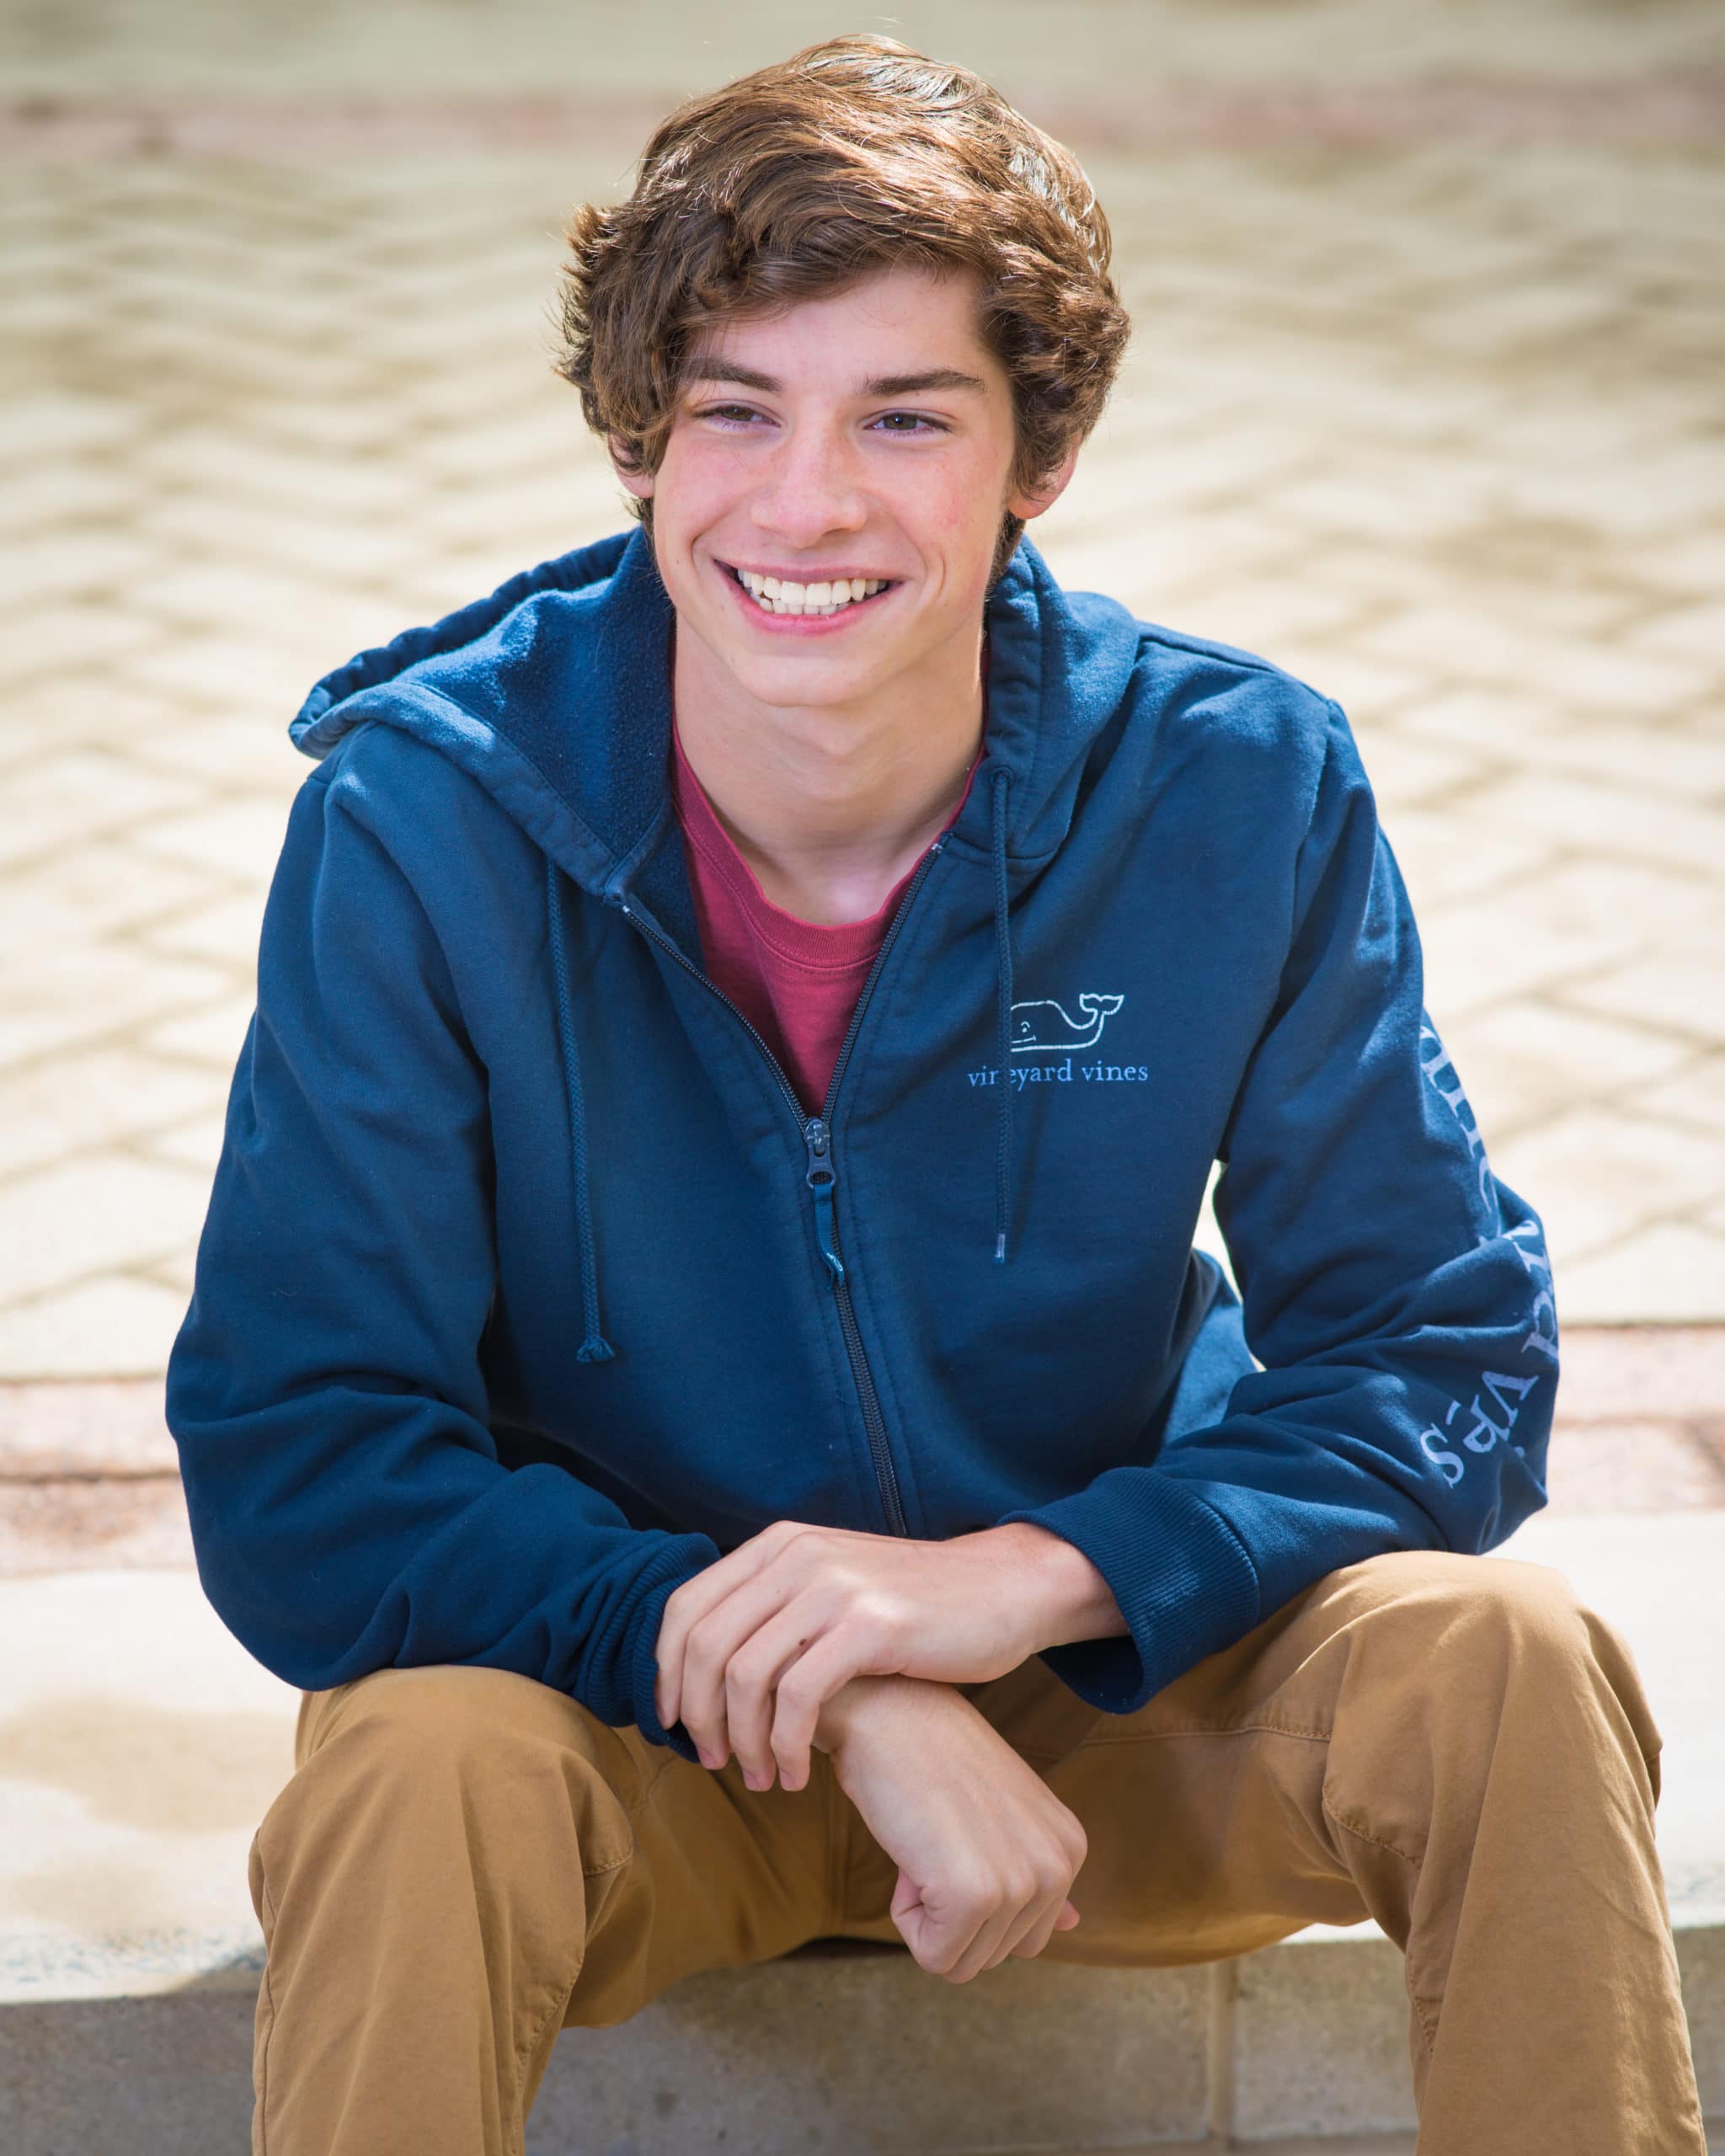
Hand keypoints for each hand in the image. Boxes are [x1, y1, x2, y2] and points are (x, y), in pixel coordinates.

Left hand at [654, 1518, 1121, 1791]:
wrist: (1003, 1588)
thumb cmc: (915, 1606)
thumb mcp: (834, 1586)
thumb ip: (777, 1610)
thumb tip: (708, 1668)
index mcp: (779, 1545)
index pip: (685, 1607)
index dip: (665, 1672)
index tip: (672, 1724)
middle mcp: (797, 1556)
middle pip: (703, 1645)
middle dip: (698, 1717)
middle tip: (713, 1762)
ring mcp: (834, 1587)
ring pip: (743, 1676)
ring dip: (742, 1742)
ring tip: (760, 1778)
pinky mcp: (870, 1625)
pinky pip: (797, 1697)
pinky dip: (785, 1746)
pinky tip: (798, 1775)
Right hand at [816, 1674, 1086, 1982]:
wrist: (885, 1710)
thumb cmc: (929, 1758)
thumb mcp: (1002, 1815)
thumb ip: (1039, 1876)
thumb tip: (1074, 1926)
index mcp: (1069, 1847)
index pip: (1024, 1940)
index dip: (970, 1899)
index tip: (954, 1836)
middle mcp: (1058, 1866)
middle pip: (994, 1957)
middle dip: (949, 1913)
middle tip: (935, 1837)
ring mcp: (1021, 1881)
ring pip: (961, 1962)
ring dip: (927, 1912)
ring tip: (926, 1839)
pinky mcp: (974, 1893)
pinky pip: (932, 1956)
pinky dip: (905, 1915)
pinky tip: (911, 1852)